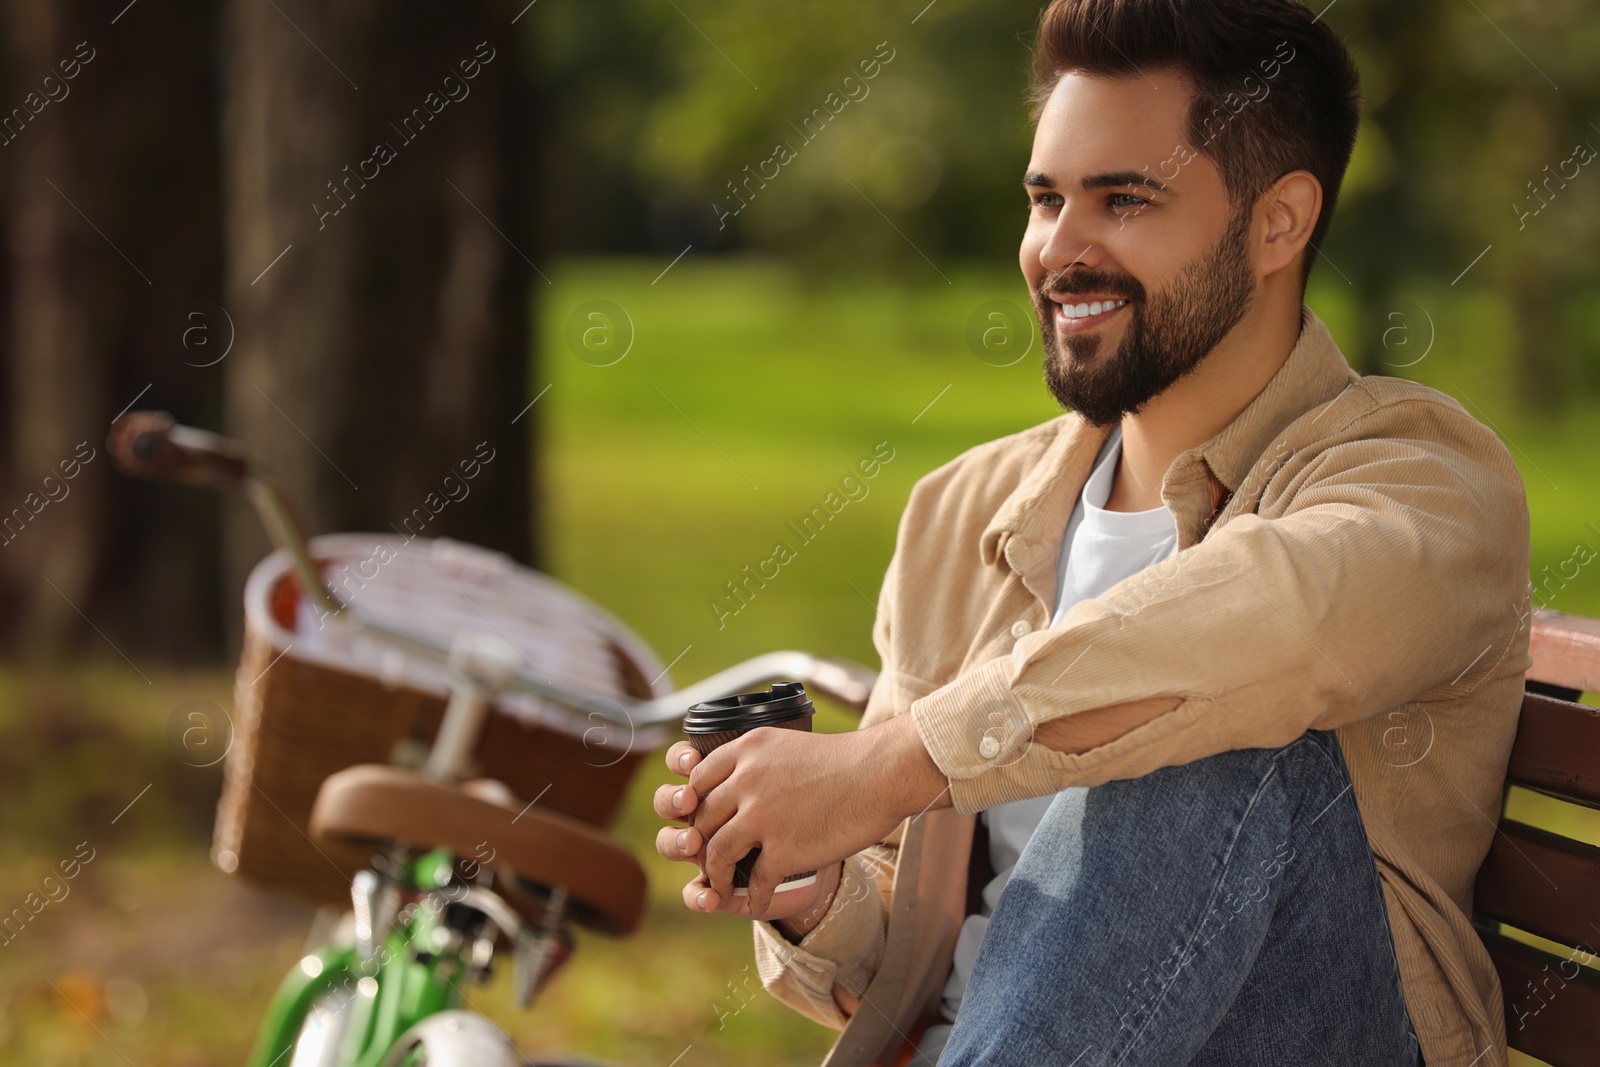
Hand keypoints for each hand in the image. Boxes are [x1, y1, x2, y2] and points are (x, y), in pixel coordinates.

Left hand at [654, 742, 842, 929]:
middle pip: (701, 820)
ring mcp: (762, 816)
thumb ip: (756, 763)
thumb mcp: (787, 746)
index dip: (692, 808)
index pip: (696, 782)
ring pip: (716, 853)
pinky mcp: (783, 849)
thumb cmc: (843, 761)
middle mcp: (746, 780)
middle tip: (708, 860)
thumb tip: (734, 787)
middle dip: (699, 845)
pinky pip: (755, 882)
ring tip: (722, 889)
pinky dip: (753, 899)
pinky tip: (758, 904)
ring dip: (715, 877)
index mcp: (746, 750)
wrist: (881, 774)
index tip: (700, 824)